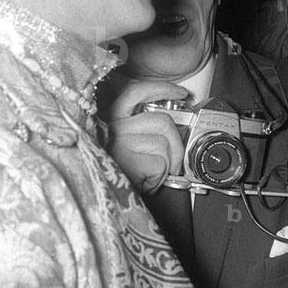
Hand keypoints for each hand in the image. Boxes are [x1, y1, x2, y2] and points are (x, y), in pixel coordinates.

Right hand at [106, 79, 188, 193]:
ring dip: (167, 162)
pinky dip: (161, 175)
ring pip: (165, 143)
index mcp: (110, 117)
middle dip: (176, 142)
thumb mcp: (126, 140)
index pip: (136, 92)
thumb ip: (141, 123)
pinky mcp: (130, 161)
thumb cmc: (119, 170)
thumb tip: (169, 119)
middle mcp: (112, 127)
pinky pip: (162, 163)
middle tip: (173, 157)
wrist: (107, 198)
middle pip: (162, 121)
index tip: (181, 93)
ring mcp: (120, 142)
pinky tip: (147, 179)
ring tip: (152, 171)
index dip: (162, 89)